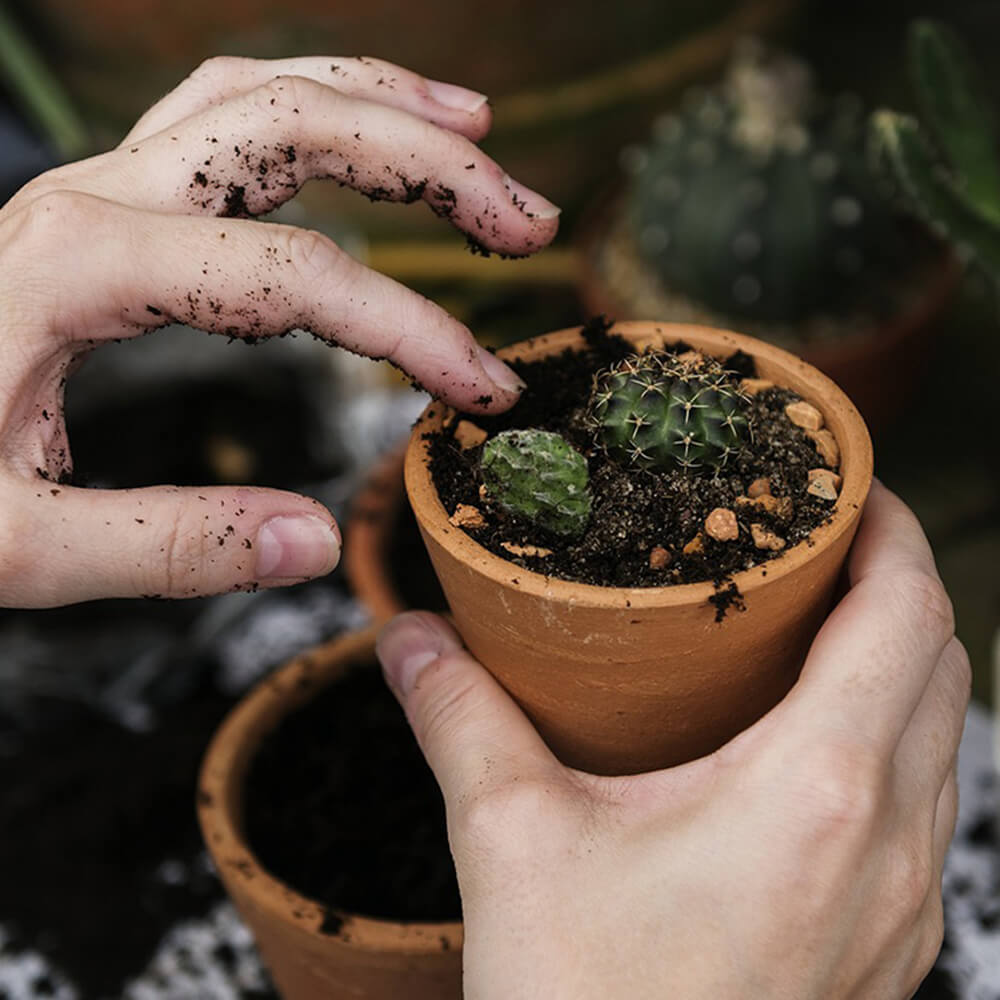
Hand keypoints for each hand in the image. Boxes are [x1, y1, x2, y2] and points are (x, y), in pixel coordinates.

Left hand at [0, 56, 557, 606]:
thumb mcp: (14, 546)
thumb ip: (170, 547)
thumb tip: (314, 542)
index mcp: (78, 263)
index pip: (297, 275)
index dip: (411, 329)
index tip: (479, 391)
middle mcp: (97, 194)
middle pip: (295, 124)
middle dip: (431, 162)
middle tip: (527, 221)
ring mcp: (100, 183)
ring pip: (260, 91)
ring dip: (380, 101)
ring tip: (476, 134)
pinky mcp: (106, 202)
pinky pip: (222, 120)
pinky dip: (312, 112)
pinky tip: (364, 140)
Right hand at [376, 481, 969, 999]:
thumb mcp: (510, 844)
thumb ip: (459, 719)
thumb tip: (409, 641)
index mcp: (816, 790)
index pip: (906, 615)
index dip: (891, 531)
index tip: (846, 486)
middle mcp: (887, 841)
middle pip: (940, 662)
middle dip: (895, 580)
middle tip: (820, 538)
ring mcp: (902, 904)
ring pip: (942, 734)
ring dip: (901, 659)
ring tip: (819, 621)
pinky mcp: (889, 947)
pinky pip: (924, 803)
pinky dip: (893, 736)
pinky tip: (813, 739)